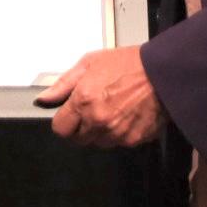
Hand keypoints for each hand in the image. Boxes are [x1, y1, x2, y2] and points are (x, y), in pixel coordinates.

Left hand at [36, 46, 161, 147]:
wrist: (164, 72)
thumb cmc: (127, 63)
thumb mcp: (90, 62)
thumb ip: (64, 84)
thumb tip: (43, 99)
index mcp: (83, 102)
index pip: (61, 129)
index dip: (65, 121)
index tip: (72, 114)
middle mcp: (97, 122)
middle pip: (79, 139)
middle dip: (82, 127)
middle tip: (95, 110)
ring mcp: (116, 134)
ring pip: (99, 143)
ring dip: (102, 132)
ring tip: (115, 110)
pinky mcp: (134, 140)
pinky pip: (120, 143)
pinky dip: (121, 133)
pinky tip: (129, 115)